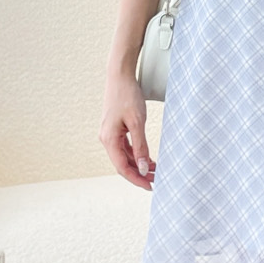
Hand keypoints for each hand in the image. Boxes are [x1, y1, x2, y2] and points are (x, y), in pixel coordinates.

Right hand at [100, 71, 154, 188]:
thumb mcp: (137, 122)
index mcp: (109, 139)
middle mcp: (107, 139)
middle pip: (122, 164)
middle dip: (139, 174)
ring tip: (156, 171)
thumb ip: (140, 146)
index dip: (136, 179)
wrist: (119, 76)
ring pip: (125, 156)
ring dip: (139, 165)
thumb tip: (142, 168)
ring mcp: (110, 134)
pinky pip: (125, 147)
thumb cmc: (127, 96)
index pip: (122, 167)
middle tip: (156, 181)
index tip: (150, 186)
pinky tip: (148, 159)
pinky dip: (137, 154)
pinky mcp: (115, 129)